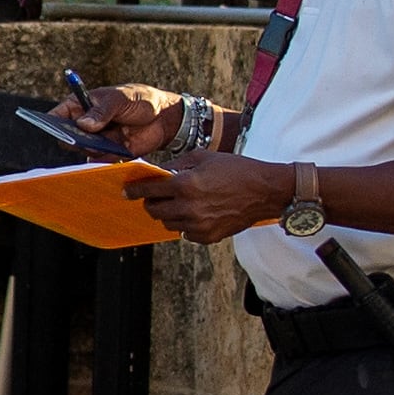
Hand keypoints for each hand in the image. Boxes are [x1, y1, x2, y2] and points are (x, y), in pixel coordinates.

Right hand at [63, 81, 191, 156]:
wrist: (166, 117)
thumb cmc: (141, 100)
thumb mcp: (121, 99)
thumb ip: (102, 111)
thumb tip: (83, 125)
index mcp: (82, 106)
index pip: (58, 115)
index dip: (52, 123)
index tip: (56, 129)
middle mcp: (86, 125)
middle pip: (68, 136)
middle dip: (73, 139)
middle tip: (81, 139)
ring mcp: (97, 140)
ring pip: (84, 150)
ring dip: (92, 149)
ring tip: (105, 142)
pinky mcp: (110, 153)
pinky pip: (101, 160)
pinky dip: (105, 159)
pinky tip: (116, 152)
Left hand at [135, 149, 295, 244]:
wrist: (266, 191)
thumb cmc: (236, 169)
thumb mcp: (204, 157)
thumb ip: (176, 165)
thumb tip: (155, 172)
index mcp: (186, 184)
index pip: (148, 190)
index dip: (134, 190)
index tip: (127, 191)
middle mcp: (189, 207)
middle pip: (154, 210)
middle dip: (150, 202)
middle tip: (155, 196)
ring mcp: (198, 224)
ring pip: (168, 223)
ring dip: (168, 213)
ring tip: (179, 203)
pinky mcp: (208, 236)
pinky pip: (185, 234)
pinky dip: (184, 224)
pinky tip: (195, 213)